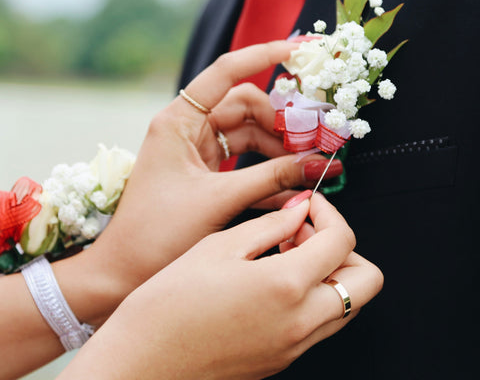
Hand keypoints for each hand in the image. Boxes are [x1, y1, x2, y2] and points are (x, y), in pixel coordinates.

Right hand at [59, 193, 382, 379]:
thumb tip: (299, 211)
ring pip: (348, 304)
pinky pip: (321, 323)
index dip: (330, 212)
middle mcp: (301, 322)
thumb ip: (269, 226)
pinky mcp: (283, 358)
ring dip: (330, 271)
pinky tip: (275, 278)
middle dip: (344, 247)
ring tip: (286, 253)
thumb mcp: (219, 247)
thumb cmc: (169, 304)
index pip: (342, 240)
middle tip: (305, 232)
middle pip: (366, 281)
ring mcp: (295, 346)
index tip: (309, 204)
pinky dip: (313, 295)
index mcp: (286, 286)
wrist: (142, 362)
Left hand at [79, 42, 342, 317]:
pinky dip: (267, 172)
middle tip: (313, 144)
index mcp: (179, 121)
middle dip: (281, 123)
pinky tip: (291, 188)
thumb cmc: (158, 232)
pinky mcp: (205, 172)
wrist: (124, 270)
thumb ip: (272, 178)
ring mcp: (197, 150)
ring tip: (308, 169)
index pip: (226, 72)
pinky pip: (244, 162)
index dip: (264, 55)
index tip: (299, 49)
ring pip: (249, 135)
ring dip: (279, 151)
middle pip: (246, 107)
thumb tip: (318, 164)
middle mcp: (188, 128)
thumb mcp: (219, 200)